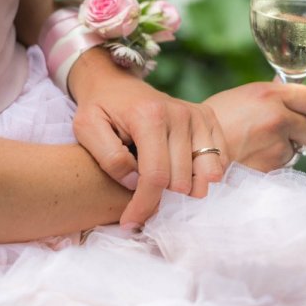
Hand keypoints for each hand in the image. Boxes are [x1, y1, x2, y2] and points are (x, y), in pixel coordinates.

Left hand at [69, 50, 228, 227]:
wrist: (115, 82)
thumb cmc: (99, 109)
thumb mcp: (86, 129)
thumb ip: (108, 158)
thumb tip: (134, 184)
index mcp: (149, 117)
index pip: (155, 175)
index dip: (144, 206)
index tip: (130, 223)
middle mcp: (180, 115)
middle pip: (181, 180)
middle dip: (161, 199)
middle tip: (142, 201)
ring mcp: (198, 116)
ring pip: (205, 175)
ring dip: (185, 190)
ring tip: (163, 189)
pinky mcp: (208, 119)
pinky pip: (219, 161)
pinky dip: (202, 176)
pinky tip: (182, 175)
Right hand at [204, 80, 305, 171]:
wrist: (193, 150)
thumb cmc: (214, 122)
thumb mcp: (244, 96)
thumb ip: (273, 97)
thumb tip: (293, 98)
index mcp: (270, 95)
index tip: (303, 110)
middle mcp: (277, 118)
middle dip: (300, 132)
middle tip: (281, 133)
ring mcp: (276, 145)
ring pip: (298, 150)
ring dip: (284, 150)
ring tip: (257, 147)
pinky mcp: (272, 168)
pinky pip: (284, 166)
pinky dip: (273, 164)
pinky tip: (253, 158)